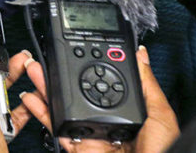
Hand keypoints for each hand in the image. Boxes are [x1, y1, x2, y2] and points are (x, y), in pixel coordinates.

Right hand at [19, 46, 178, 152]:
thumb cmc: (162, 151)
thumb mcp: (160, 114)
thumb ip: (147, 85)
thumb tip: (141, 56)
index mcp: (124, 113)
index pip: (101, 85)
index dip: (86, 69)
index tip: (75, 53)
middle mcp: (104, 123)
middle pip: (76, 94)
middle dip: (60, 75)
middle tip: (48, 58)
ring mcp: (89, 135)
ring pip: (62, 108)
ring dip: (47, 89)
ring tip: (37, 71)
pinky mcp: (78, 147)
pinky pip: (57, 129)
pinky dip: (42, 114)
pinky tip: (34, 100)